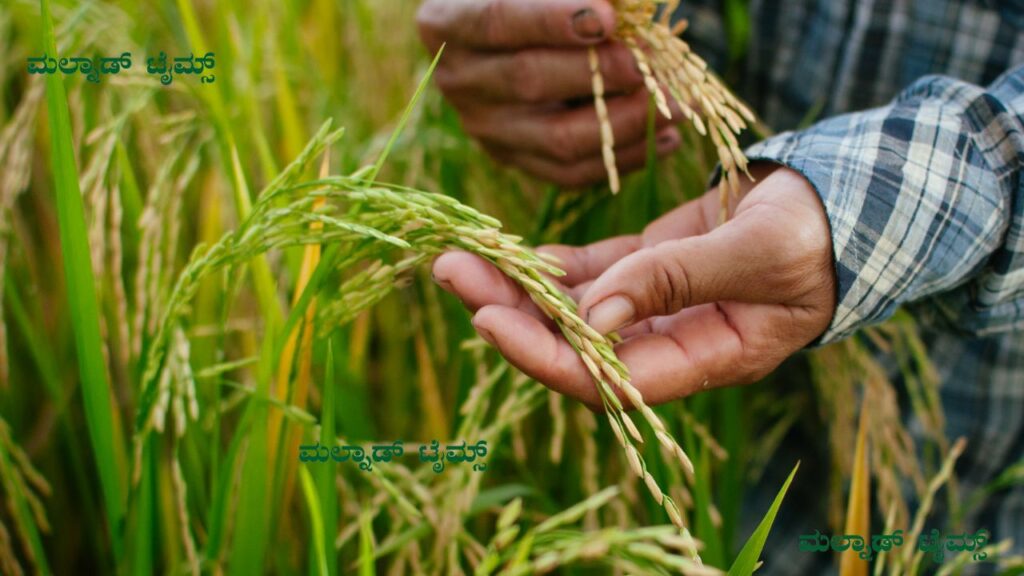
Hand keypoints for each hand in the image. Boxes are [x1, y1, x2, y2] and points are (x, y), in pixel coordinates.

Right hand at [417, 0, 681, 187]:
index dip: (552, 20)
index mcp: (447, 21)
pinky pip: (571, 172)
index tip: (609, 18)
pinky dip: (625, 157)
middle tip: (654, 64)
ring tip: (678, 106)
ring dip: (627, 123)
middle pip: (529, 81)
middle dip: (602, 73)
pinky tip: (669, 137)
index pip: (497, 19)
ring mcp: (485, 128)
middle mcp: (458, 79)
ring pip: (557, 140)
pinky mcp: (515, 159)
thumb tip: (624, 6)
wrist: (508, 31)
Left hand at [431, 165, 836, 408]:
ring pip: (574, 308)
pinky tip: (510, 252)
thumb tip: (596, 315)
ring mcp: (656, 307)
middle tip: (452, 273)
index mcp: (706, 358)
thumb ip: (678, 281)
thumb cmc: (818, 234)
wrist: (838, 203)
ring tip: (460, 257)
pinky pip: (589, 275)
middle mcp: (671, 343)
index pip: (610, 380)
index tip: (488, 319)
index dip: (546, 355)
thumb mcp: (759, 254)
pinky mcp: (648, 269)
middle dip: (512, 314)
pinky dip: (550, 266)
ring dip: (518, 286)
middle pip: (576, 344)